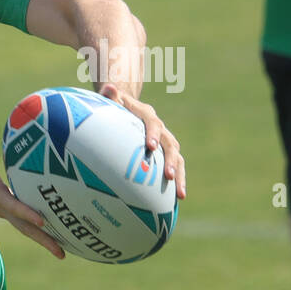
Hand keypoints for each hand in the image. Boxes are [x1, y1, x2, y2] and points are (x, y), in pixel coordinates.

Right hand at [0, 146, 64, 257]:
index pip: (13, 206)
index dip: (27, 213)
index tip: (42, 221)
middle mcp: (1, 207)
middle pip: (24, 227)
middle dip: (42, 239)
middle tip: (61, 254)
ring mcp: (4, 211)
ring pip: (25, 228)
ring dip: (43, 240)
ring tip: (62, 252)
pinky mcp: (6, 210)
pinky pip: (24, 223)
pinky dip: (39, 231)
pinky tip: (54, 234)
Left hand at [98, 83, 186, 199]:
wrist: (127, 107)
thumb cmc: (114, 105)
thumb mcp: (111, 99)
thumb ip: (110, 95)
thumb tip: (108, 86)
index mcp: (146, 115)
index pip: (152, 123)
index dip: (153, 134)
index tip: (150, 147)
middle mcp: (160, 129)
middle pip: (171, 144)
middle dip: (171, 161)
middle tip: (168, 177)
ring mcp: (164, 142)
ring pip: (177, 158)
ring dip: (180, 175)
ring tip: (181, 195)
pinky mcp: (164, 154)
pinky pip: (172, 168)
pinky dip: (176, 183)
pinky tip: (174, 203)